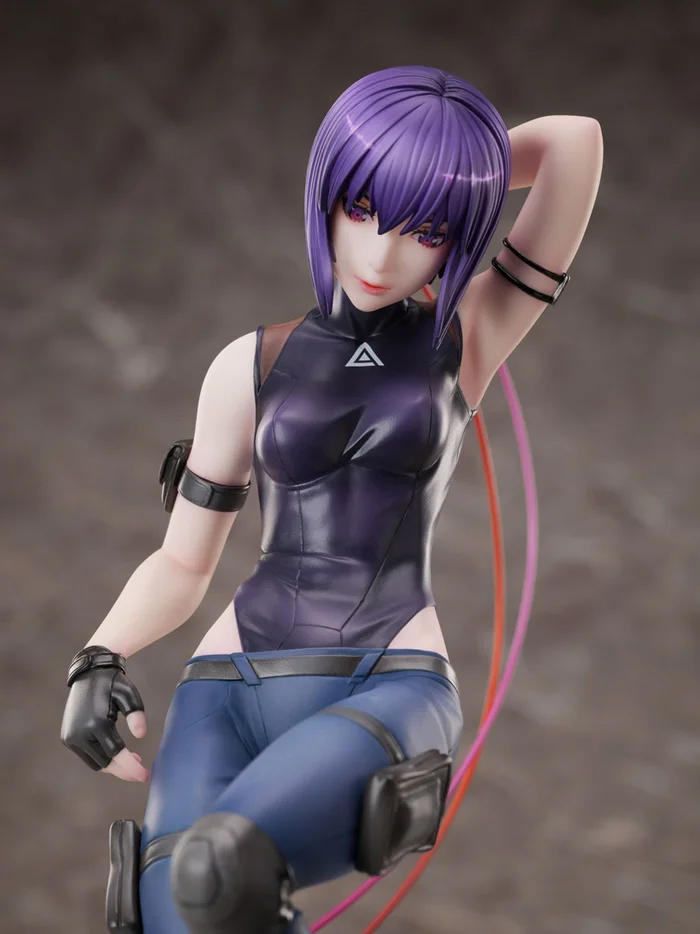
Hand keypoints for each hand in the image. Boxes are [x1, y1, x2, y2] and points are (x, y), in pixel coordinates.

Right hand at [61, 647, 149, 782]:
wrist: (89, 672)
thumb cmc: (114, 683)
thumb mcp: (129, 695)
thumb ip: (136, 715)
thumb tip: (141, 736)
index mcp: (96, 723)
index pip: (116, 754)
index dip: (132, 768)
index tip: (145, 777)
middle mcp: (80, 733)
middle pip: (106, 763)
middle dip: (125, 770)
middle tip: (142, 771)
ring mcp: (71, 737)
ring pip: (96, 763)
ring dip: (114, 766)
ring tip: (133, 759)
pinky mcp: (67, 737)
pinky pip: (88, 756)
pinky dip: (103, 758)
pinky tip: (117, 753)